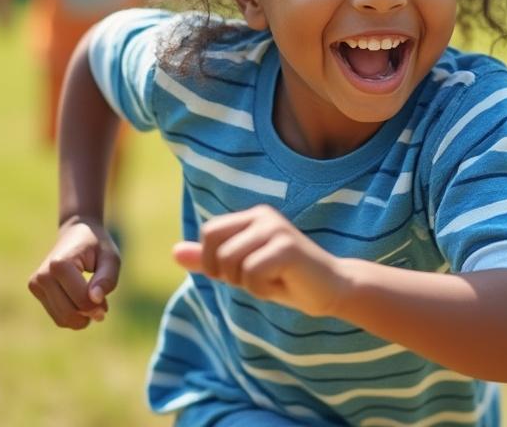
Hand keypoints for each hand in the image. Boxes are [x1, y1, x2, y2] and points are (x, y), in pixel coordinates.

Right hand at [28, 217, 120, 329]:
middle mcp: (42, 275)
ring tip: (92, 302)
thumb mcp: (111, 258)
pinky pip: (57, 317)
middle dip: (89, 315)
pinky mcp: (35, 290)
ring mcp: (35, 283)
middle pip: (69, 313)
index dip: (98, 306)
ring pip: (62, 319)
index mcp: (59, 265)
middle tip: (102, 306)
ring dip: (81, 318)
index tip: (106, 302)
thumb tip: (96, 300)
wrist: (76, 232)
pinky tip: (80, 303)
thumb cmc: (97, 246)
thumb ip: (107, 279)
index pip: (82, 300)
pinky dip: (72, 316)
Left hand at [173, 205, 346, 316]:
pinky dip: (261, 290)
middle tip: (254, 279)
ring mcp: (276, 230)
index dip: (213, 261)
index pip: (209, 232)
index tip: (239, 274)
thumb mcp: (242, 270)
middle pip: (215, 246)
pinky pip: (251, 275)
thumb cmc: (286, 279)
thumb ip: (210, 260)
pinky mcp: (287, 248)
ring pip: (231, 263)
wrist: (332, 290)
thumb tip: (174, 253)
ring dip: (247, 284)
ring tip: (272, 280)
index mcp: (253, 216)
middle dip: (227, 273)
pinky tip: (282, 285)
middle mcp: (264, 216)